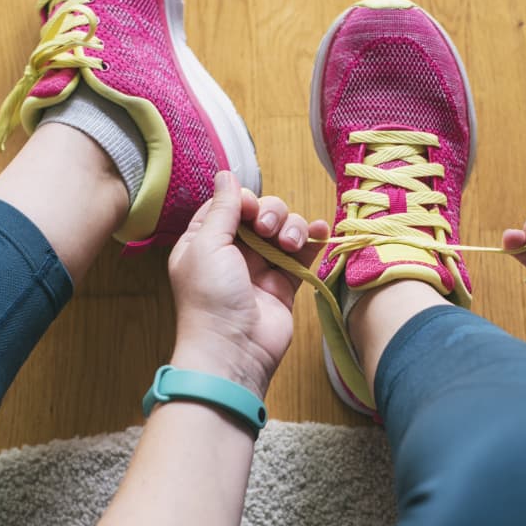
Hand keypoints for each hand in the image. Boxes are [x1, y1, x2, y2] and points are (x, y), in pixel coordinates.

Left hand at [167, 171, 327, 398]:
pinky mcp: (285, 283)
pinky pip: (303, 253)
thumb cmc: (210, 298)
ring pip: (284, 229)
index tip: (249, 212)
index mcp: (205, 241)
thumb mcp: (206, 245)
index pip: (229, 204)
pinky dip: (313, 240)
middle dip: (271, 213)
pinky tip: (320, 233)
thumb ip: (222, 208)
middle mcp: (233, 251)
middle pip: (261, 213)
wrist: (233, 350)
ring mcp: (261, 267)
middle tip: (268, 231)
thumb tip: (226, 174)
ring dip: (292, 227)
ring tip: (288, 245)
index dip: (244, 201)